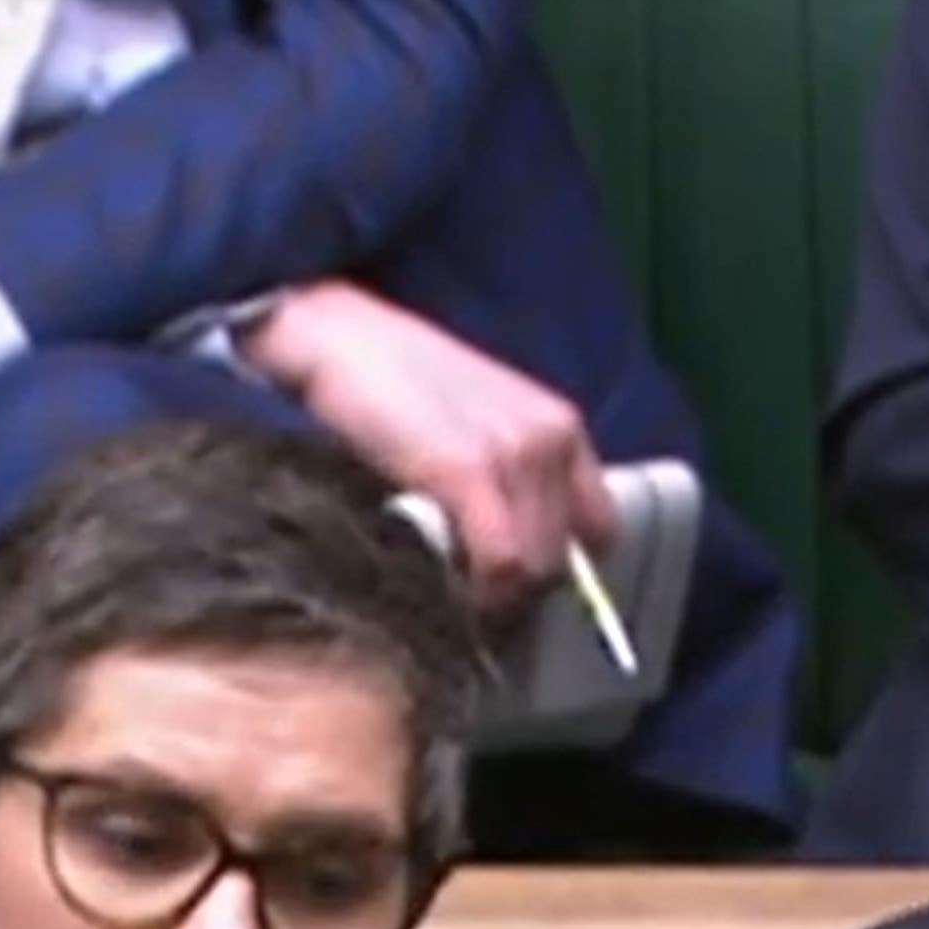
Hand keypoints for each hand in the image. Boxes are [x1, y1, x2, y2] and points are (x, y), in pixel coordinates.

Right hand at [238, 278, 612, 613]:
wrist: (329, 334)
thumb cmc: (390, 382)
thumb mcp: (474, 422)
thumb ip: (507, 475)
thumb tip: (516, 554)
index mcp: (560, 426)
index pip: (599, 528)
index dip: (558, 564)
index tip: (518, 580)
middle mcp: (551, 439)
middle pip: (563, 558)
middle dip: (518, 588)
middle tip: (469, 591)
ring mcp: (516, 454)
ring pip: (534, 570)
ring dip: (493, 593)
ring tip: (450, 585)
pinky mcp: (468, 470)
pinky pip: (500, 563)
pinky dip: (477, 590)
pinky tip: (443, 583)